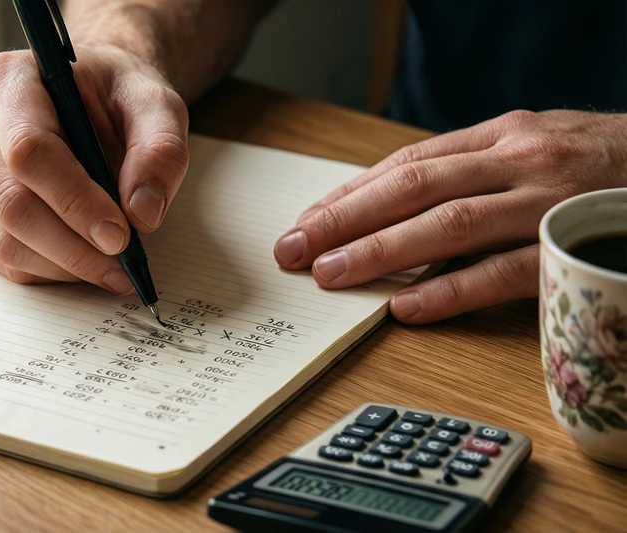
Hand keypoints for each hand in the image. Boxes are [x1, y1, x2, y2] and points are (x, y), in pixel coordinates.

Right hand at [0, 45, 188, 293]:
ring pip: (0, 239)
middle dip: (72, 246)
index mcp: (9, 80)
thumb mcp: (155, 105)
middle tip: (122, 265)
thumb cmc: (114, 95)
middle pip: (10, 202)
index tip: (119, 234)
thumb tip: (143, 212)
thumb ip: (160, 150)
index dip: (75, 200)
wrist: (86, 97)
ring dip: (60, 266)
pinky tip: (81, 264)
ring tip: (109, 269)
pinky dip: (44, 271)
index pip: (29, 150)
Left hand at [273, 109, 626, 323]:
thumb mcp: (528, 150)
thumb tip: (390, 206)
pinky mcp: (575, 246)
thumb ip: (467, 173)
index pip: (407, 164)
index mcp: (500, 137)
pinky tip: (406, 307)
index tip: (305, 222)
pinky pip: (507, 272)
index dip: (350, 194)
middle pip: (413, 189)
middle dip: (345, 221)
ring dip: (382, 253)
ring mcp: (547, 202)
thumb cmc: (594, 165)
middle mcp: (518, 161)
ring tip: (331, 276)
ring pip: (451, 226)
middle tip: (294, 251)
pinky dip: (452, 291)